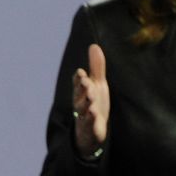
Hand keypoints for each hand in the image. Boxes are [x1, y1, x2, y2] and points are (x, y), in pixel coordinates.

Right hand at [72, 44, 107, 158]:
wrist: (93, 129)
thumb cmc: (94, 103)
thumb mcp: (97, 84)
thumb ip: (96, 67)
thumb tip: (94, 46)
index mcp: (81, 91)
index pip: (78, 83)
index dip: (79, 78)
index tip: (82, 73)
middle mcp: (80, 102)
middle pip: (79, 94)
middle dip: (82, 88)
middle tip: (86, 82)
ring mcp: (84, 114)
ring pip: (82, 108)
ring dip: (85, 102)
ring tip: (90, 98)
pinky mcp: (89, 126)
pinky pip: (88, 122)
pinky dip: (90, 118)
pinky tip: (94, 113)